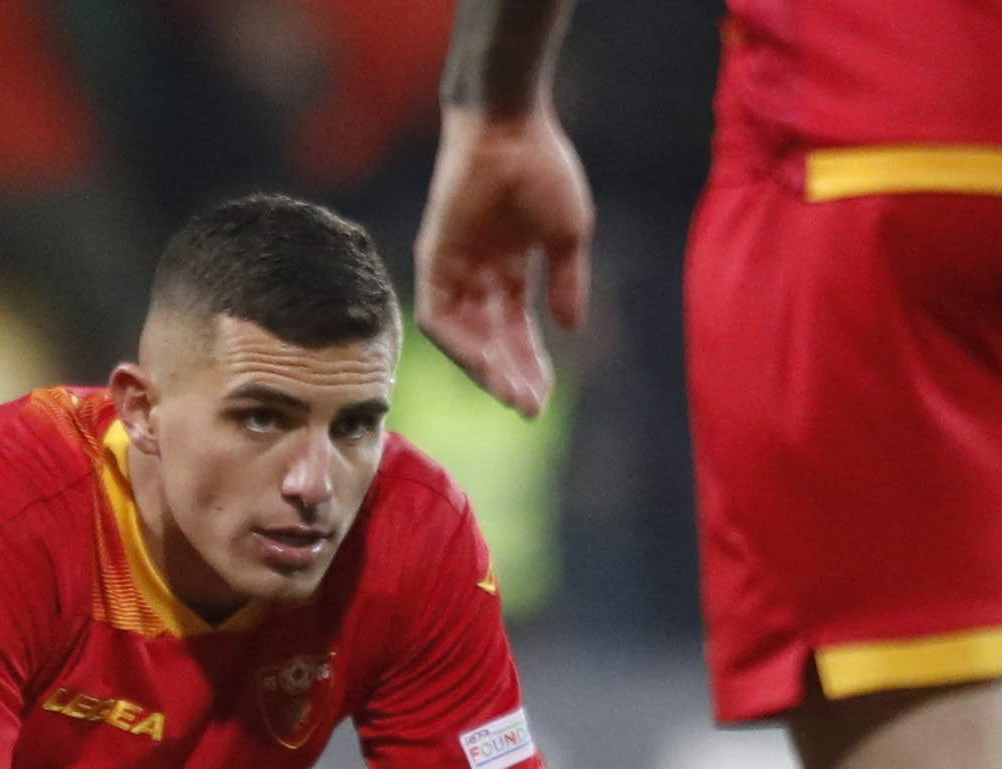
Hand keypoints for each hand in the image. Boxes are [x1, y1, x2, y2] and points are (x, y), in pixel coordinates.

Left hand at [413, 107, 595, 418]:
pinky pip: (438, 316)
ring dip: (486, 368)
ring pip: (464, 338)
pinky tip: (484, 362)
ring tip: (510, 393)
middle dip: (510, 377)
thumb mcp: (567, 235)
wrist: (510, 125)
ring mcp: (453, 269)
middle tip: (528, 408)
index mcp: (510, 273)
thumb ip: (566, 282)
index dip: (531, 367)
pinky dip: (459, 342)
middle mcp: (478, 277)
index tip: (544, 399)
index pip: (517, 334)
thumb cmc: (543, 168)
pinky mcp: (432, 259)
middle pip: (491, 343)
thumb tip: (569, 328)